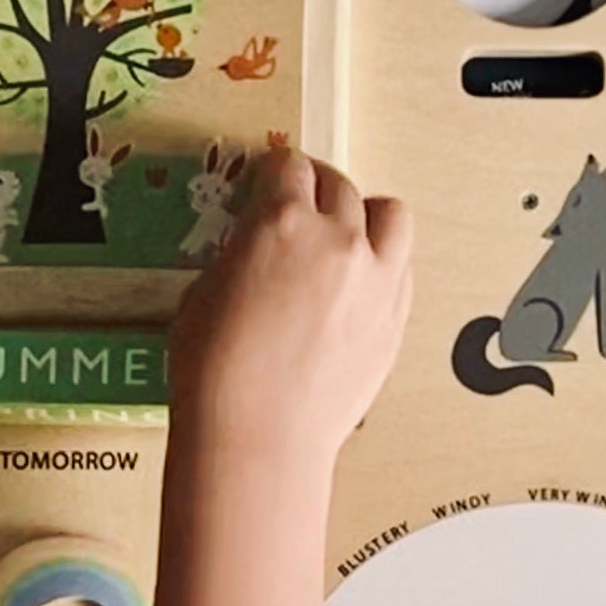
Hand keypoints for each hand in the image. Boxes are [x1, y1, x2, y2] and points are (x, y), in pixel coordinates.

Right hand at [169, 150, 412, 471]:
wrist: (259, 437)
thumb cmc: (214, 372)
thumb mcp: (204, 294)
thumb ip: (240, 258)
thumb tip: (254, 255)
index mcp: (281, 222)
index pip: (288, 167)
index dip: (275, 175)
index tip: (270, 184)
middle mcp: (337, 240)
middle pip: (339, 186)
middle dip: (316, 190)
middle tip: (302, 207)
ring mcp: (375, 280)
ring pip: (390, 216)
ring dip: (366, 215)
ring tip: (347, 234)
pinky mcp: (395, 320)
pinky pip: (401, 268)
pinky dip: (382, 263)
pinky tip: (359, 283)